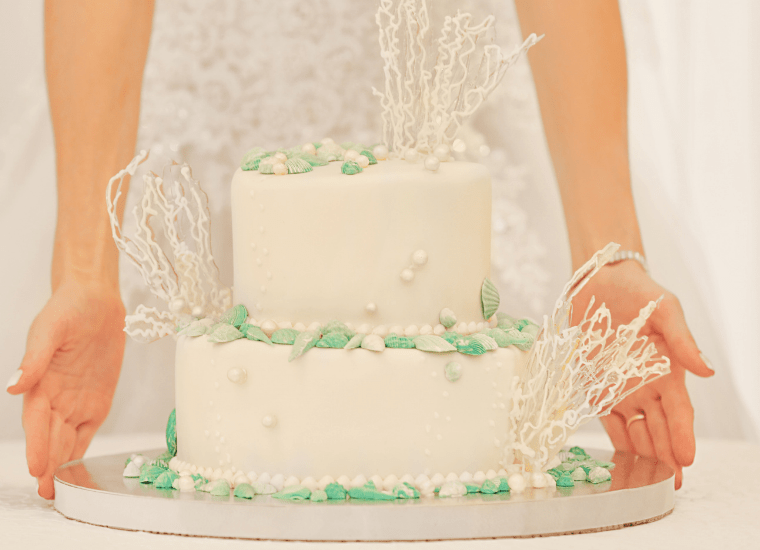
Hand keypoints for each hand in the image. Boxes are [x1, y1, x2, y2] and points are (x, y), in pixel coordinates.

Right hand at [6, 279, 125, 498]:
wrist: (94, 301)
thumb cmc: (66, 311)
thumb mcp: (49, 331)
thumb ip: (35, 360)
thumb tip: (14, 386)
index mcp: (40, 384)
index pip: (37, 422)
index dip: (37, 445)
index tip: (36, 468)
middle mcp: (55, 397)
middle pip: (51, 437)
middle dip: (48, 465)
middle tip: (48, 493)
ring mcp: (76, 401)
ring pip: (68, 438)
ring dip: (63, 463)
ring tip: (61, 491)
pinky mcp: (96, 400)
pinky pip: (88, 429)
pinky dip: (83, 449)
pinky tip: (78, 470)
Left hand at [571, 260, 713, 488]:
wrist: (601, 281)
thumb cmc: (640, 292)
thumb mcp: (665, 310)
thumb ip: (682, 340)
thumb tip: (707, 371)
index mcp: (668, 372)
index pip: (679, 413)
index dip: (682, 437)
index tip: (685, 462)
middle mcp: (648, 387)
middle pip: (660, 430)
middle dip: (664, 458)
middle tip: (666, 486)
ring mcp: (622, 390)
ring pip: (637, 432)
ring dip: (641, 456)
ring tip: (642, 483)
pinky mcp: (597, 387)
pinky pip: (608, 420)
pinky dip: (616, 442)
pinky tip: (620, 464)